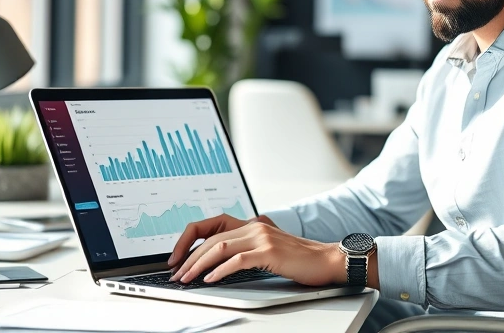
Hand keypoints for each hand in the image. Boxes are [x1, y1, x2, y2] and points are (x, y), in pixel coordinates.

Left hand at [169, 220, 345, 286]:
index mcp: (251, 224)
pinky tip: (210, 279)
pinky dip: (219, 270)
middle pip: (211, 238)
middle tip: (176, 273)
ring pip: (219, 247)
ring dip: (198, 264)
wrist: (327, 260)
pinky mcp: (269, 251)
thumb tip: (216, 264)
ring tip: (187, 278)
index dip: (189, 239)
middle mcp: (254, 226)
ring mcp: (262, 237)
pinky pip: (237, 260)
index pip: (210, 226)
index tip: (176, 257)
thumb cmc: (299, 259)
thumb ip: (246, 248)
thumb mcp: (268, 249)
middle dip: (188, 257)